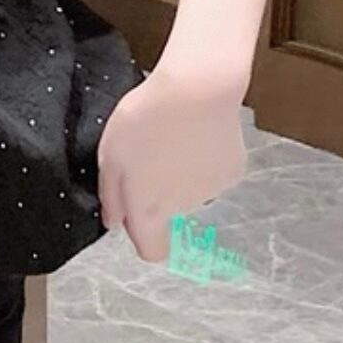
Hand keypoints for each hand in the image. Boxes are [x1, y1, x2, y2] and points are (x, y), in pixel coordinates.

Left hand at [94, 63, 247, 263]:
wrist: (196, 92)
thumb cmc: (144, 121)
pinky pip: (211, 171)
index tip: (136, 215)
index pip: (153, 251)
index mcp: (151, 209)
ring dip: (179, 173)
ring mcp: (212, 191)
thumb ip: (111, 196)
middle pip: (168, 213)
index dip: (143, 238)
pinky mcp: (232, 170)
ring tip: (169, 137)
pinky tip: (195, 132)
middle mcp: (184, 209)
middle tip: (146, 155)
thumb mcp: (109, 156)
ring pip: (190, 190)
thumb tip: (115, 224)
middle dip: (156, 192)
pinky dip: (203, 158)